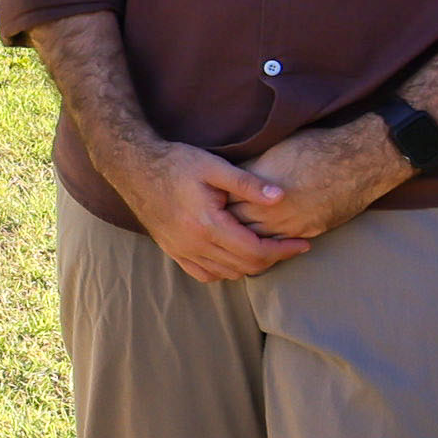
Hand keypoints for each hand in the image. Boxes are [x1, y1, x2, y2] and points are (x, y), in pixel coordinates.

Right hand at [111, 137, 310, 283]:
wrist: (134, 167)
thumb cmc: (176, 162)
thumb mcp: (214, 166)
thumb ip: (248, 184)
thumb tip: (281, 198)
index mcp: (207, 225)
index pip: (255, 251)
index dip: (283, 250)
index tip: (303, 244)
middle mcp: (194, 244)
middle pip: (245, 267)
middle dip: (274, 259)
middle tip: (291, 245)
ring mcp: (182, 251)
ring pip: (228, 274)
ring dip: (251, 266)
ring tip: (268, 248)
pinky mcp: (173, 252)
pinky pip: (206, 274)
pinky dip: (226, 271)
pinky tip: (236, 256)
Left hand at [228, 119, 408, 247]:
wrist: (357, 161)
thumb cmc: (315, 148)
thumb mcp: (274, 151)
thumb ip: (250, 171)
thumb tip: (230, 180)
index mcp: (260, 188)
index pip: (227, 204)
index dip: (217, 204)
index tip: (210, 203)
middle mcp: (272, 210)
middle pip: (238, 226)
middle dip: (227, 225)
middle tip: (217, 224)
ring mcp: (292, 224)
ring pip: (258, 240)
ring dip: (246, 238)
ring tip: (235, 235)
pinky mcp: (309, 231)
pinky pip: (282, 245)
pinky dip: (270, 243)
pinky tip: (261, 240)